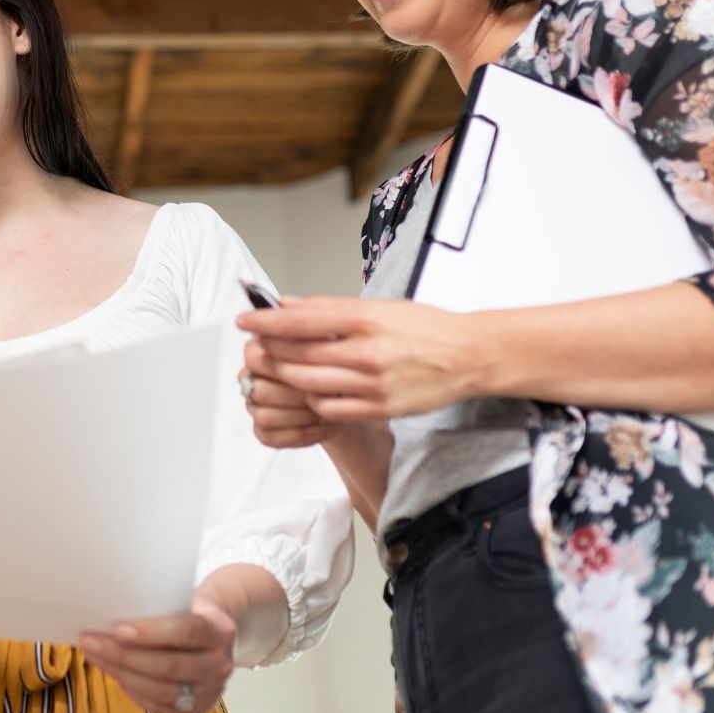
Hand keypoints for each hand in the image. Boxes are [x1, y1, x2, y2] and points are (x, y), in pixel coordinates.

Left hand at [80, 594, 236, 712]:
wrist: (215, 632)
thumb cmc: (188, 610)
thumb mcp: (182, 600)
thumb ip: (157, 608)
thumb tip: (106, 612)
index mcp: (219, 631)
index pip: (185, 632)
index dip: (151, 632)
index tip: (117, 629)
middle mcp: (220, 664)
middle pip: (167, 666)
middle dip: (123, 655)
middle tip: (90, 641)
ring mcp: (211, 691)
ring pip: (160, 690)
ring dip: (121, 674)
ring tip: (94, 656)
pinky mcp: (197, 709)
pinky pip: (159, 707)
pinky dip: (133, 691)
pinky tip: (114, 674)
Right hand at [236, 335, 334, 448]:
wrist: (347, 399)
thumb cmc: (335, 369)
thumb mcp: (331, 347)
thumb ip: (314, 340)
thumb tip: (308, 337)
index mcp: (262, 348)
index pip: (254, 358)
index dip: (286, 368)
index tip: (314, 370)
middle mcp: (253, 376)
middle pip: (261, 391)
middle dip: (298, 396)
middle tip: (323, 395)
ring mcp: (254, 404)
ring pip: (265, 416)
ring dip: (300, 417)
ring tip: (322, 412)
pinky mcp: (262, 429)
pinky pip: (267, 436)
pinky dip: (297, 435)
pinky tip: (316, 426)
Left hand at [237, 297, 489, 420]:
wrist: (469, 356)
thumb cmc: (426, 327)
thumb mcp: (379, 306)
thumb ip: (330, 308)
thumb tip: (287, 304)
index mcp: (364, 319)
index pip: (299, 320)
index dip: (265, 321)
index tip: (244, 320)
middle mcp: (366, 351)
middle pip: (297, 354)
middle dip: (268, 350)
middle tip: (255, 345)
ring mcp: (372, 383)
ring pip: (307, 383)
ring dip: (285, 375)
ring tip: (279, 366)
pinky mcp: (379, 407)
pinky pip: (329, 407)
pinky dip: (311, 399)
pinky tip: (310, 389)